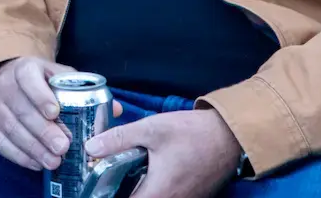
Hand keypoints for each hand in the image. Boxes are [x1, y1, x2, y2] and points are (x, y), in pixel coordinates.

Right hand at [0, 58, 121, 171]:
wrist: (6, 79)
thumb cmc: (40, 80)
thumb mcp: (59, 75)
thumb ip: (83, 89)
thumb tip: (116, 108)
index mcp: (24, 69)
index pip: (29, 79)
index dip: (40, 96)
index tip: (55, 112)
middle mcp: (6, 86)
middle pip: (22, 110)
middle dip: (43, 131)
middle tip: (62, 147)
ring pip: (12, 129)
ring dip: (33, 148)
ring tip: (53, 162)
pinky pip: (1, 143)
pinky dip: (19, 156)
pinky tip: (36, 164)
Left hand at [86, 109, 241, 197]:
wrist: (230, 135)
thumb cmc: (191, 132)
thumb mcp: (151, 129)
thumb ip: (119, 139)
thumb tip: (90, 147)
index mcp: (158, 194)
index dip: (107, 196)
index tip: (96, 186)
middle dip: (119, 191)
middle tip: (106, 176)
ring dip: (136, 190)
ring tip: (120, 172)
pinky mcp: (190, 196)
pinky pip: (164, 197)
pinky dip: (150, 188)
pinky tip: (143, 172)